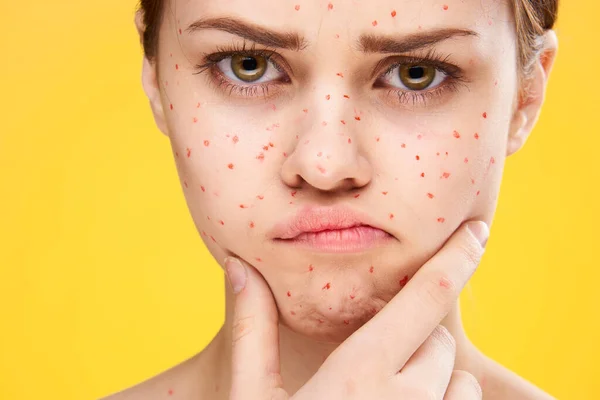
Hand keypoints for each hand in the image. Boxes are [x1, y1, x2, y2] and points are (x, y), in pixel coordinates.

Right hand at [224, 220, 488, 399]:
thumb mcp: (251, 399)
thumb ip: (250, 330)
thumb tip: (237, 266)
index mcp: (359, 375)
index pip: (424, 299)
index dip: (456, 257)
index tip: (478, 229)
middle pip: (437, 342)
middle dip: (416, 337)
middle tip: (377, 354)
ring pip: (458, 383)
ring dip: (436, 378)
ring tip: (390, 393)